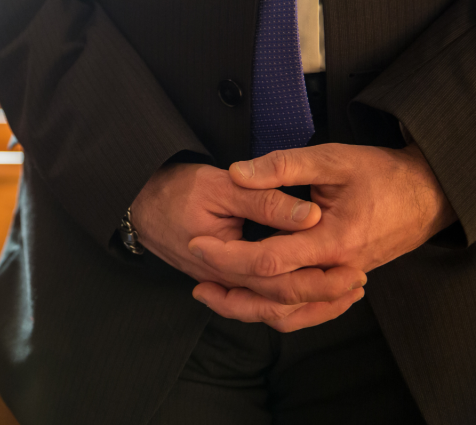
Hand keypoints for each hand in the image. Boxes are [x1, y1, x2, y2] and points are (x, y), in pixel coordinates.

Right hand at [131, 163, 366, 330]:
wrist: (137, 199)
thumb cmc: (174, 188)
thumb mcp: (220, 185)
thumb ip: (265, 199)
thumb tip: (310, 216)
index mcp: (224, 257)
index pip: (279, 278)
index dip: (318, 278)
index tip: (353, 267)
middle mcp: (221, 279)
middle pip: (278, 302)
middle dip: (322, 297)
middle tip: (358, 283)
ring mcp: (219, 283)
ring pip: (267, 311)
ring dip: (306, 307)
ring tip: (342, 295)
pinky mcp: (221, 279)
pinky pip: (255, 304)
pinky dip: (284, 305)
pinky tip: (307, 296)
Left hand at [189, 143, 456, 327]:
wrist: (425, 194)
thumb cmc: (380, 173)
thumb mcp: (331, 158)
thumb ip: (282, 166)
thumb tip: (237, 173)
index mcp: (333, 241)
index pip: (269, 260)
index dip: (228, 255)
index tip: (198, 243)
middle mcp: (337, 270)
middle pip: (274, 295)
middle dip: (229, 288)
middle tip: (196, 273)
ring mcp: (340, 281)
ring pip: (289, 313)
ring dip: (246, 308)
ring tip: (210, 292)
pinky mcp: (340, 283)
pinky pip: (305, 312)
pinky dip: (274, 311)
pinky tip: (247, 298)